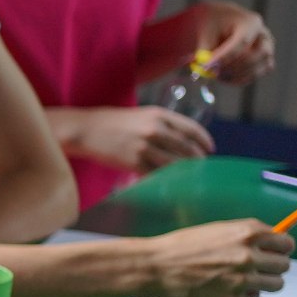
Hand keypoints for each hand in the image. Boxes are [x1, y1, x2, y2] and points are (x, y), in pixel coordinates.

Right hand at [66, 104, 214, 173]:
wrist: (86, 130)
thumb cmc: (113, 122)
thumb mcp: (141, 115)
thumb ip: (162, 125)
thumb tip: (181, 141)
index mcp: (158, 115)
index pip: (191, 129)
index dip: (204, 141)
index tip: (210, 149)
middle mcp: (154, 130)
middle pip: (186, 149)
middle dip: (197, 160)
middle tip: (200, 167)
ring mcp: (144, 147)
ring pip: (173, 163)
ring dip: (183, 172)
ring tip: (187, 176)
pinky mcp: (133, 162)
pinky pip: (156, 173)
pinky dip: (164, 179)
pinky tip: (168, 181)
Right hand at [142, 218, 293, 296]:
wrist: (154, 267)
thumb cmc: (180, 247)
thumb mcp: (217, 231)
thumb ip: (245, 236)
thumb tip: (269, 244)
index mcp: (248, 232)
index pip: (286, 243)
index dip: (280, 249)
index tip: (274, 253)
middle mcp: (250, 255)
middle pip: (284, 265)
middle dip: (272, 267)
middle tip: (256, 268)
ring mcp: (243, 279)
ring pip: (275, 284)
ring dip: (262, 282)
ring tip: (241, 280)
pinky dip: (243, 295)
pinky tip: (224, 288)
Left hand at [192, 1, 274, 84]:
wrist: (224, 23)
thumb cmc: (215, 25)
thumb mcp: (206, 32)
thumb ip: (205, 50)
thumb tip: (204, 69)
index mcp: (251, 22)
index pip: (242, 42)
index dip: (225, 57)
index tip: (208, 66)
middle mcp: (264, 36)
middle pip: (256, 55)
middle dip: (233, 67)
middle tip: (213, 72)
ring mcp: (268, 50)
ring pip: (257, 68)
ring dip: (235, 75)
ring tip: (215, 74)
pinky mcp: (265, 62)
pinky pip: (255, 75)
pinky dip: (239, 80)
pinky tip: (223, 76)